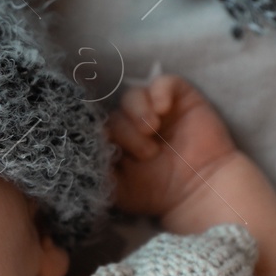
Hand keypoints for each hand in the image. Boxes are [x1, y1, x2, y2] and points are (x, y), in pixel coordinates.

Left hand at [105, 75, 239, 219]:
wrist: (199, 192)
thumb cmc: (157, 192)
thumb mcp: (118, 188)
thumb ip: (95, 169)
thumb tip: (77, 151)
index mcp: (116, 142)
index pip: (96, 126)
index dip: (97, 133)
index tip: (106, 147)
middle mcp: (133, 123)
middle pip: (113, 113)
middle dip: (125, 133)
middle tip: (146, 155)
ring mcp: (155, 109)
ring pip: (132, 95)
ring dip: (137, 113)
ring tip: (151, 132)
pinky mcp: (179, 98)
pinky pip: (163, 82)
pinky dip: (159, 93)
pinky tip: (163, 111)